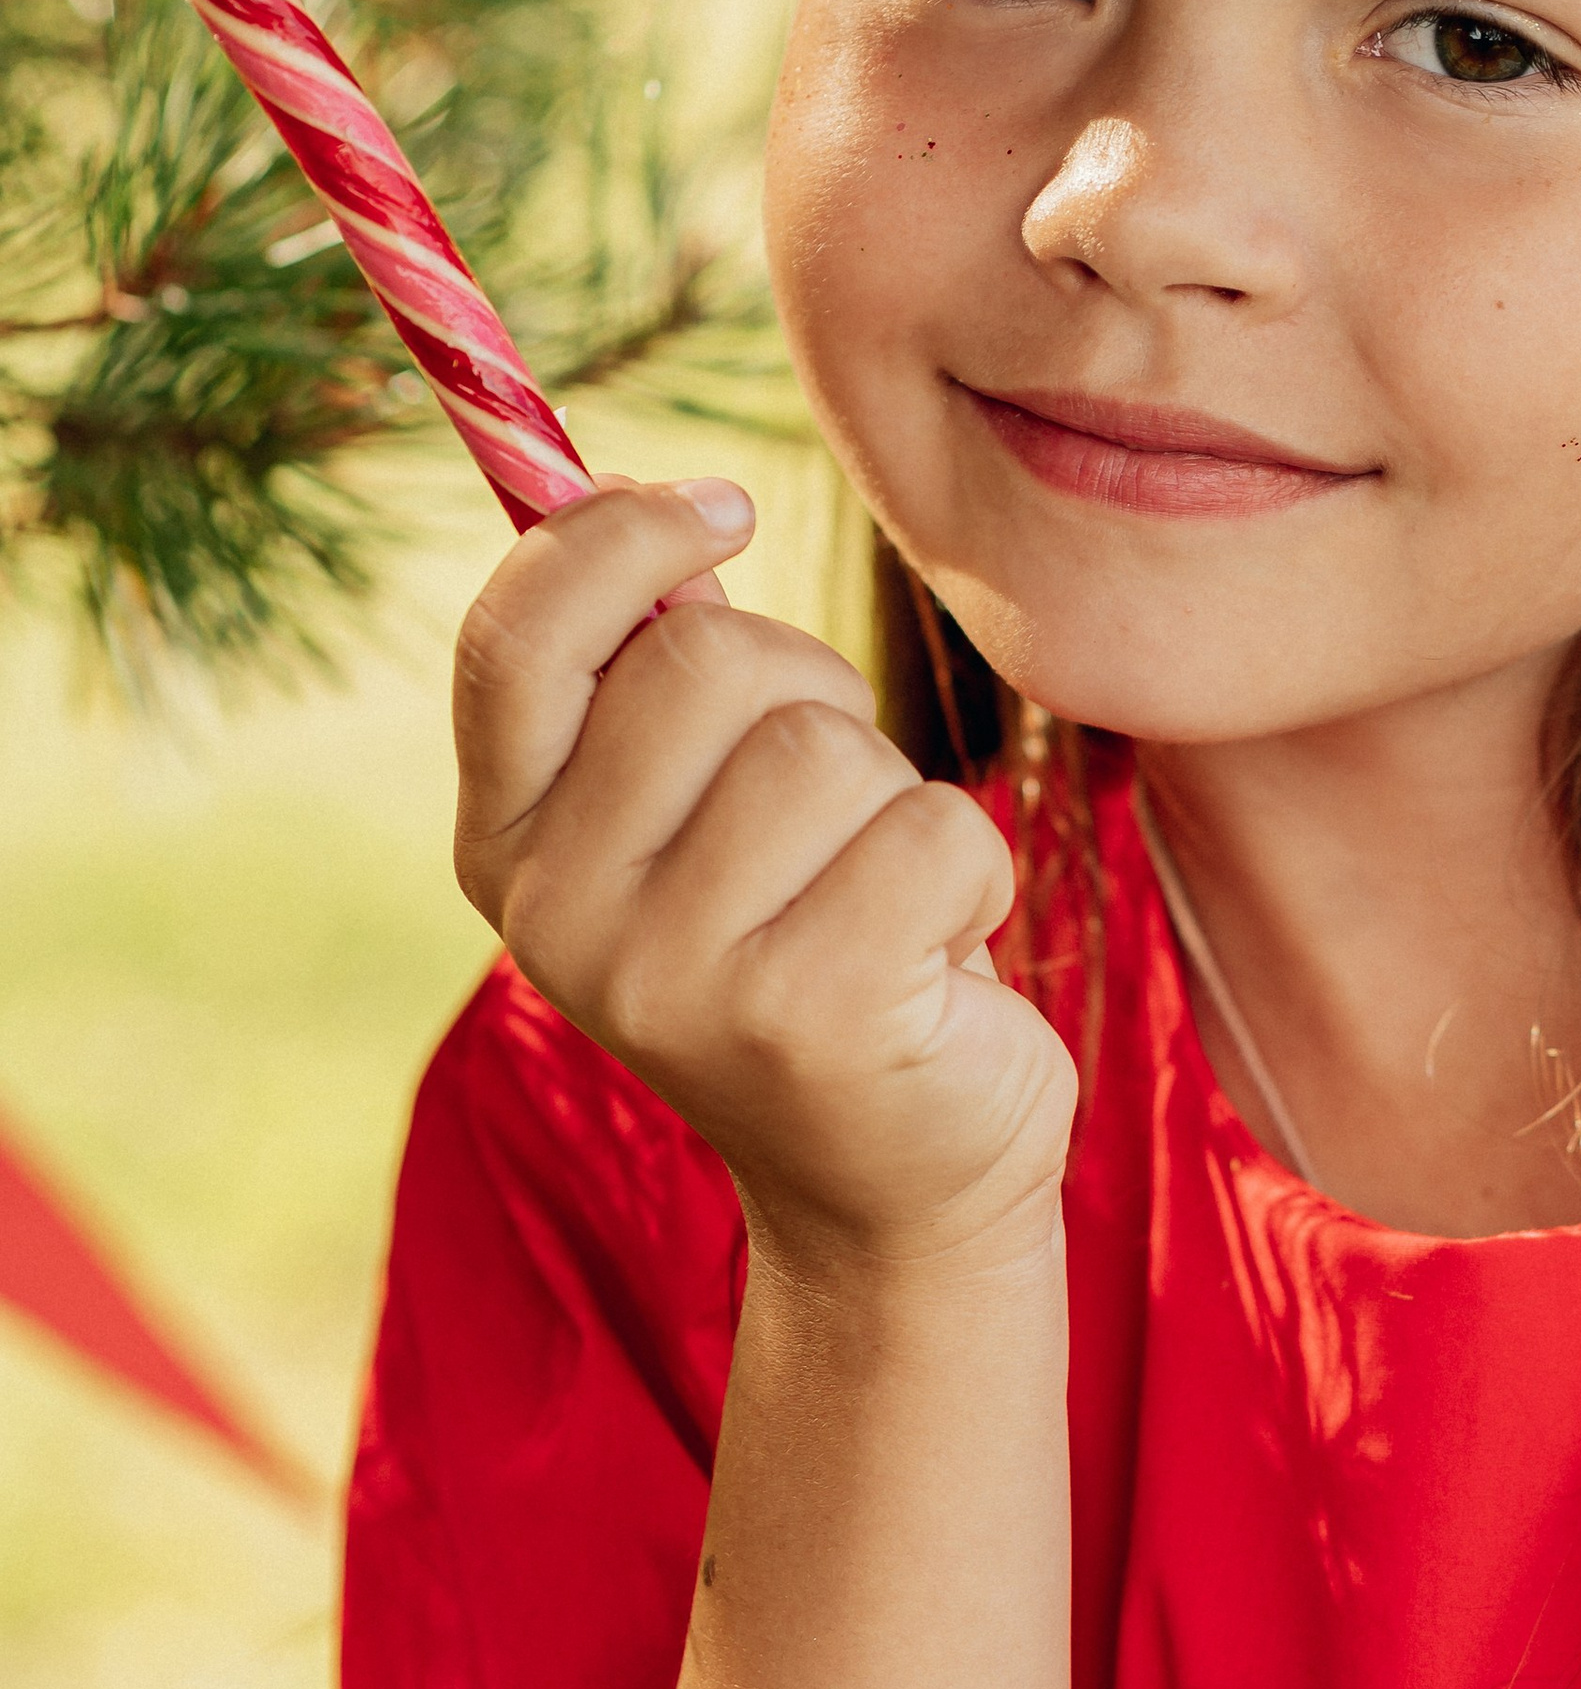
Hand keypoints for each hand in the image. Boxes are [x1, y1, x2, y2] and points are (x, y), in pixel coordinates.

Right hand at [452, 479, 1074, 1270]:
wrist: (889, 1187)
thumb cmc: (805, 946)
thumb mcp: (691, 820)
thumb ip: (652, 676)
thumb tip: (660, 502)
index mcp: (503, 846)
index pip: (516, 636)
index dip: (618, 535)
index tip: (723, 508)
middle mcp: (557, 918)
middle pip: (707, 663)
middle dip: (813, 695)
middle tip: (832, 812)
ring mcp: (674, 979)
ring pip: (827, 746)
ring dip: (896, 798)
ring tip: (879, 899)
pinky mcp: (810, 1017)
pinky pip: (931, 830)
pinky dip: (969, 874)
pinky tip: (934, 956)